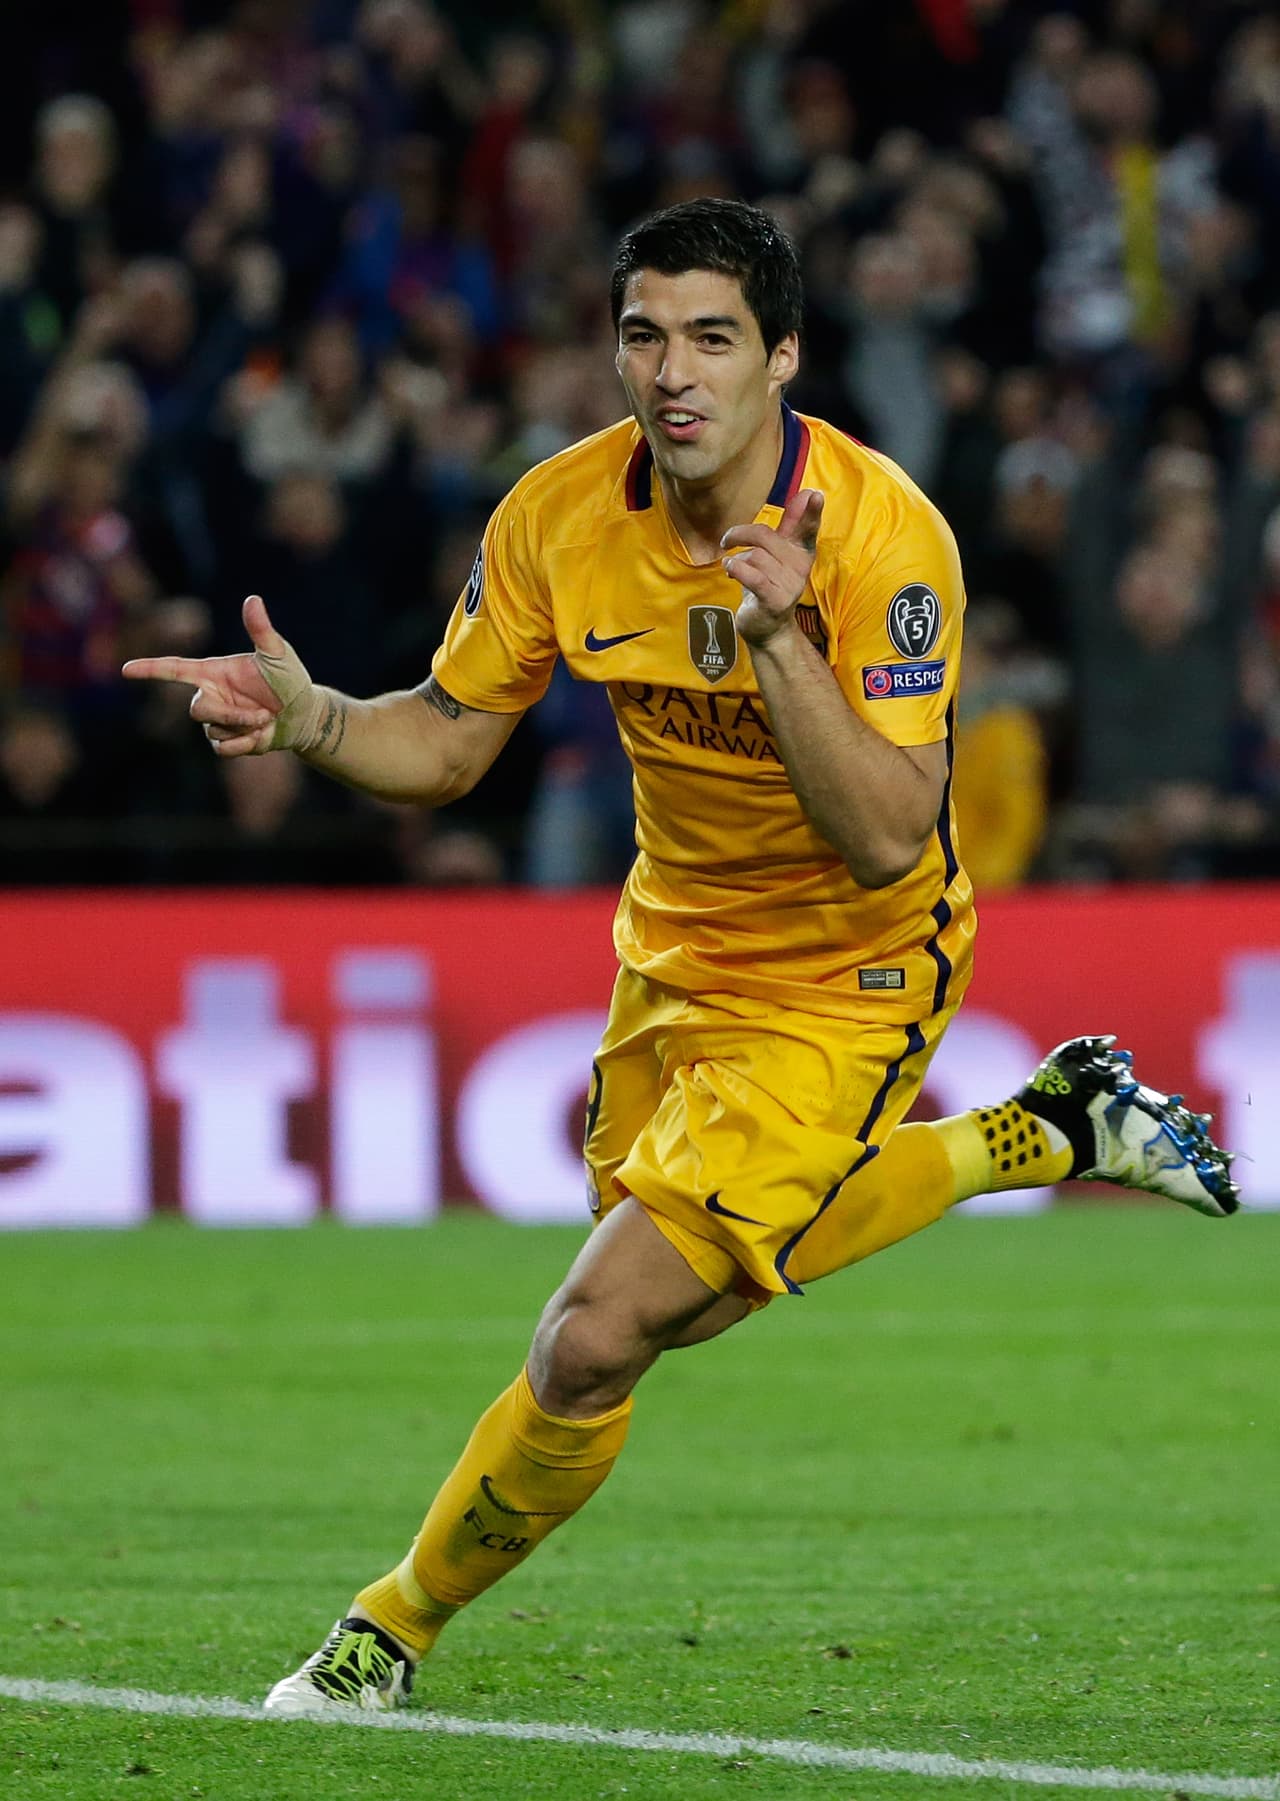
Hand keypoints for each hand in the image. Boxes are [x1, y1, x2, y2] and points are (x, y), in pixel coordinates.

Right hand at [122, 594, 320, 756]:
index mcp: (213, 672)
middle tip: (262, 714)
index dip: (149, 669)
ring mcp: (216, 721)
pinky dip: (245, 745)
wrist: (304, 714)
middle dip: (228, 715)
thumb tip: (253, 599)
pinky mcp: (227, 741)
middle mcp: (210, 695)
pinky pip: (223, 749)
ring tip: (266, 720)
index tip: (125, 670)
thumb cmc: (290, 679)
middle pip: (196, 710)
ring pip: (212, 731)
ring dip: (244, 728)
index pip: (174, 668)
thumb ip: (261, 630)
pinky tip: (262, 736)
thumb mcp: (277, 654)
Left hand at [721, 488, 823, 647]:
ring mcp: (789, 585)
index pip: (808, 528)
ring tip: (735, 568)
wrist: (768, 628)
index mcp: (802, 551)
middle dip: (740, 535)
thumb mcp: (780, 553)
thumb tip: (808, 492)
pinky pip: (751, 575)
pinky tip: (730, 570)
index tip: (815, 494)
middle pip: (765, 536)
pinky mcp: (774, 600)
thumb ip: (791, 524)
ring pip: (754, 556)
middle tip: (728, 540)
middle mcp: (799, 567)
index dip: (811, 512)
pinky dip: (735, 569)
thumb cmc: (769, 583)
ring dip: (737, 559)